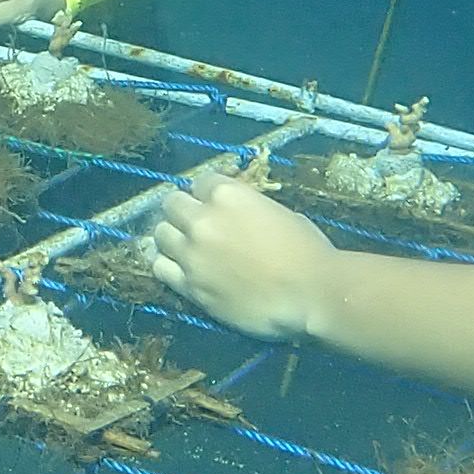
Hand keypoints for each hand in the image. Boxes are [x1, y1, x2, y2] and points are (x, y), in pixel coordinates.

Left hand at [144, 173, 342, 341]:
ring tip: (184, 246)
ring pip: (160, 234)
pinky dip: (166, 264)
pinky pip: (161, 268)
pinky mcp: (189, 285)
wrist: (312, 292)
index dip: (206, 193)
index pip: (200, 182)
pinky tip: (177, 268)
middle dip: (182, 211)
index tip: (212, 203)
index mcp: (227, 194)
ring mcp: (192, 253)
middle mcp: (202, 219)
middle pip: (172, 204)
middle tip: (194, 224)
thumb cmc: (307, 250)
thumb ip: (250, 208)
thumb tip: (240, 217)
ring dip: (171, 236)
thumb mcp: (279, 213)